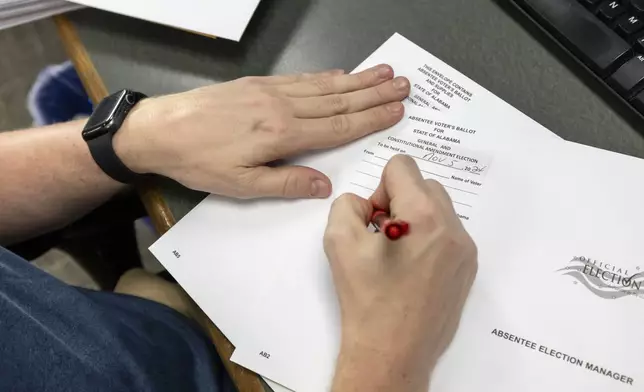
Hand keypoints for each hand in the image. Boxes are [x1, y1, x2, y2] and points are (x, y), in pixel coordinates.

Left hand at [114, 65, 409, 198]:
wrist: (159, 129)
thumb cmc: (199, 162)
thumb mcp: (241, 186)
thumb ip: (286, 184)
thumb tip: (326, 186)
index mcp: (283, 134)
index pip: (338, 126)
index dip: (371, 118)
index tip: (398, 109)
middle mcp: (282, 107)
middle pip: (338, 100)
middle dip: (373, 93)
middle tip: (404, 84)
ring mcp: (270, 90)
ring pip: (323, 85)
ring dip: (356, 80)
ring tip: (382, 73)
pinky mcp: (257, 83)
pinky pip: (300, 78)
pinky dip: (324, 75)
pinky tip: (338, 73)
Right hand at [324, 155, 476, 390]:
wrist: (392, 351)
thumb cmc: (366, 299)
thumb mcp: (338, 240)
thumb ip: (348, 204)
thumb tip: (368, 204)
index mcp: (422, 216)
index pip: (402, 166)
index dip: (379, 188)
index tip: (373, 221)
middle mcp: (452, 227)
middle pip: (423, 184)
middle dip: (398, 200)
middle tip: (381, 235)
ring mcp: (465, 249)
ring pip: (438, 208)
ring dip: (415, 218)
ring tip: (397, 254)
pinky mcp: (468, 268)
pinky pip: (448, 233)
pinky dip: (428, 238)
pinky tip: (412, 269)